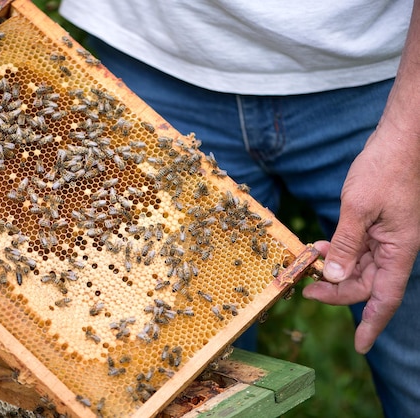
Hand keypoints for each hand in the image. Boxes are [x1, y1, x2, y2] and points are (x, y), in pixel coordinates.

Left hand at [302, 126, 419, 353]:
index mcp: (399, 249)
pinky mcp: (376, 226)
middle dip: (337, 290)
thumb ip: (345, 244)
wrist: (398, 140)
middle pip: (366, 284)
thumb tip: (335, 276)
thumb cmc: (384, 170)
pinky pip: (355, 248)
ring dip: (334, 269)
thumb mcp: (358, 208)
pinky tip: (319, 247)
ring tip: (309, 264)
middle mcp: (395, 248)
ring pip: (358, 267)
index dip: (372, 324)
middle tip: (306, 287)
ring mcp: (386, 238)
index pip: (385, 298)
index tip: (359, 345)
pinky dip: (337, 251)